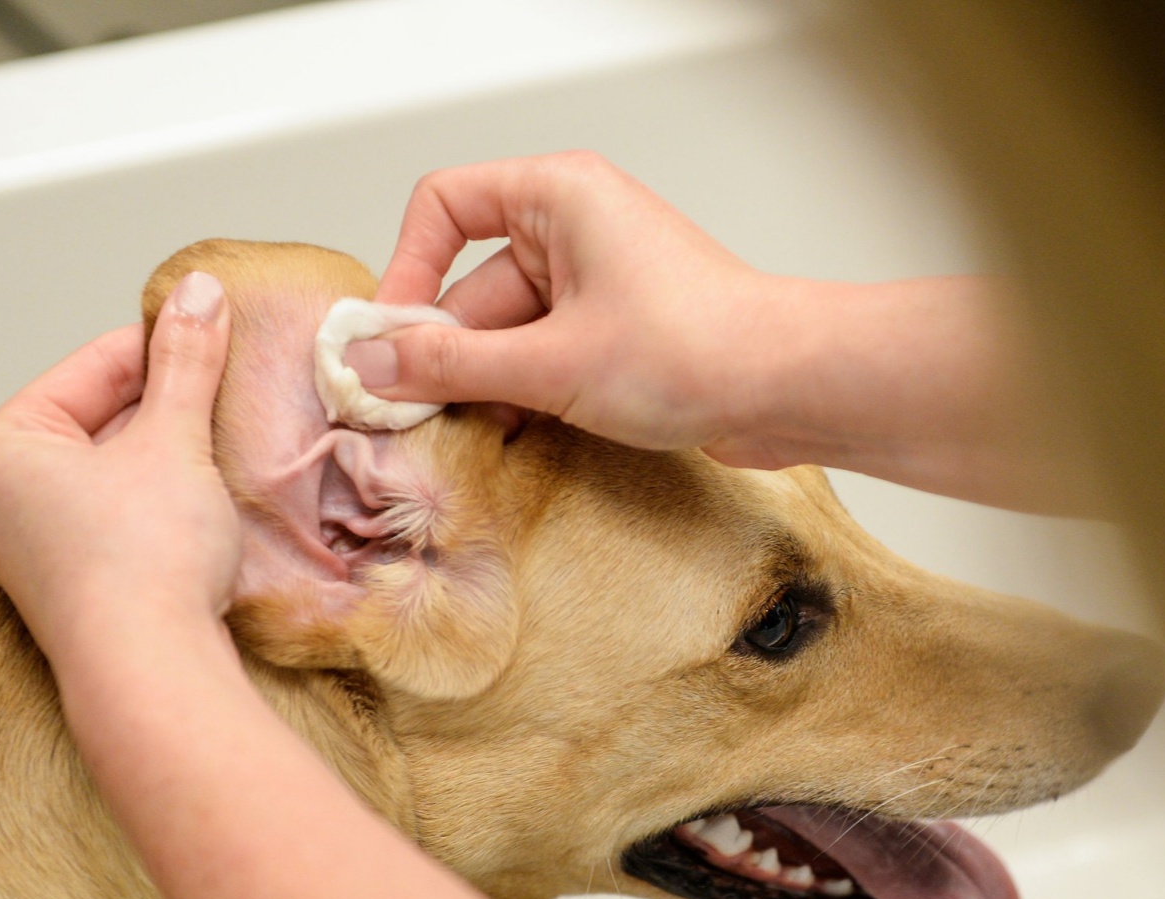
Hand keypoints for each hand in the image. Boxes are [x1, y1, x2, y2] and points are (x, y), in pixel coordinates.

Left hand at [0, 272, 241, 668]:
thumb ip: (187, 363)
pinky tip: (211, 494)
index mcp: (1, 448)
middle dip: (171, 404)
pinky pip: (125, 515)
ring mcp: (39, 545)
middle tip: (235, 386)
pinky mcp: (81, 582)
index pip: (92, 367)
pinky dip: (168, 498)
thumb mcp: (173, 441)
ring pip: (119, 468)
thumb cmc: (143, 558)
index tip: (221, 331)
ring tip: (230, 437)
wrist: (152, 673)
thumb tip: (201, 290)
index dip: (164, 345)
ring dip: (175, 452)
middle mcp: (3, 495)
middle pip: (104, 417)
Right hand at [353, 151, 793, 460]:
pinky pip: (545, 355)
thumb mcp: (551, 364)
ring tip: (480, 432)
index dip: (408, 269)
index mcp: (558, 197)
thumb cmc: (700, 348)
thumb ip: (452, 367)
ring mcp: (599, 283)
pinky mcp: (618, 332)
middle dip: (447, 351)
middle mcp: (576, 228)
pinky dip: (526, 393)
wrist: (790, 387)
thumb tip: (374, 365)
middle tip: (417, 413)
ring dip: (487, 383)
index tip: (391, 338)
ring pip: (508, 330)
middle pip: (471, 284)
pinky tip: (519, 435)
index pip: (445, 205)